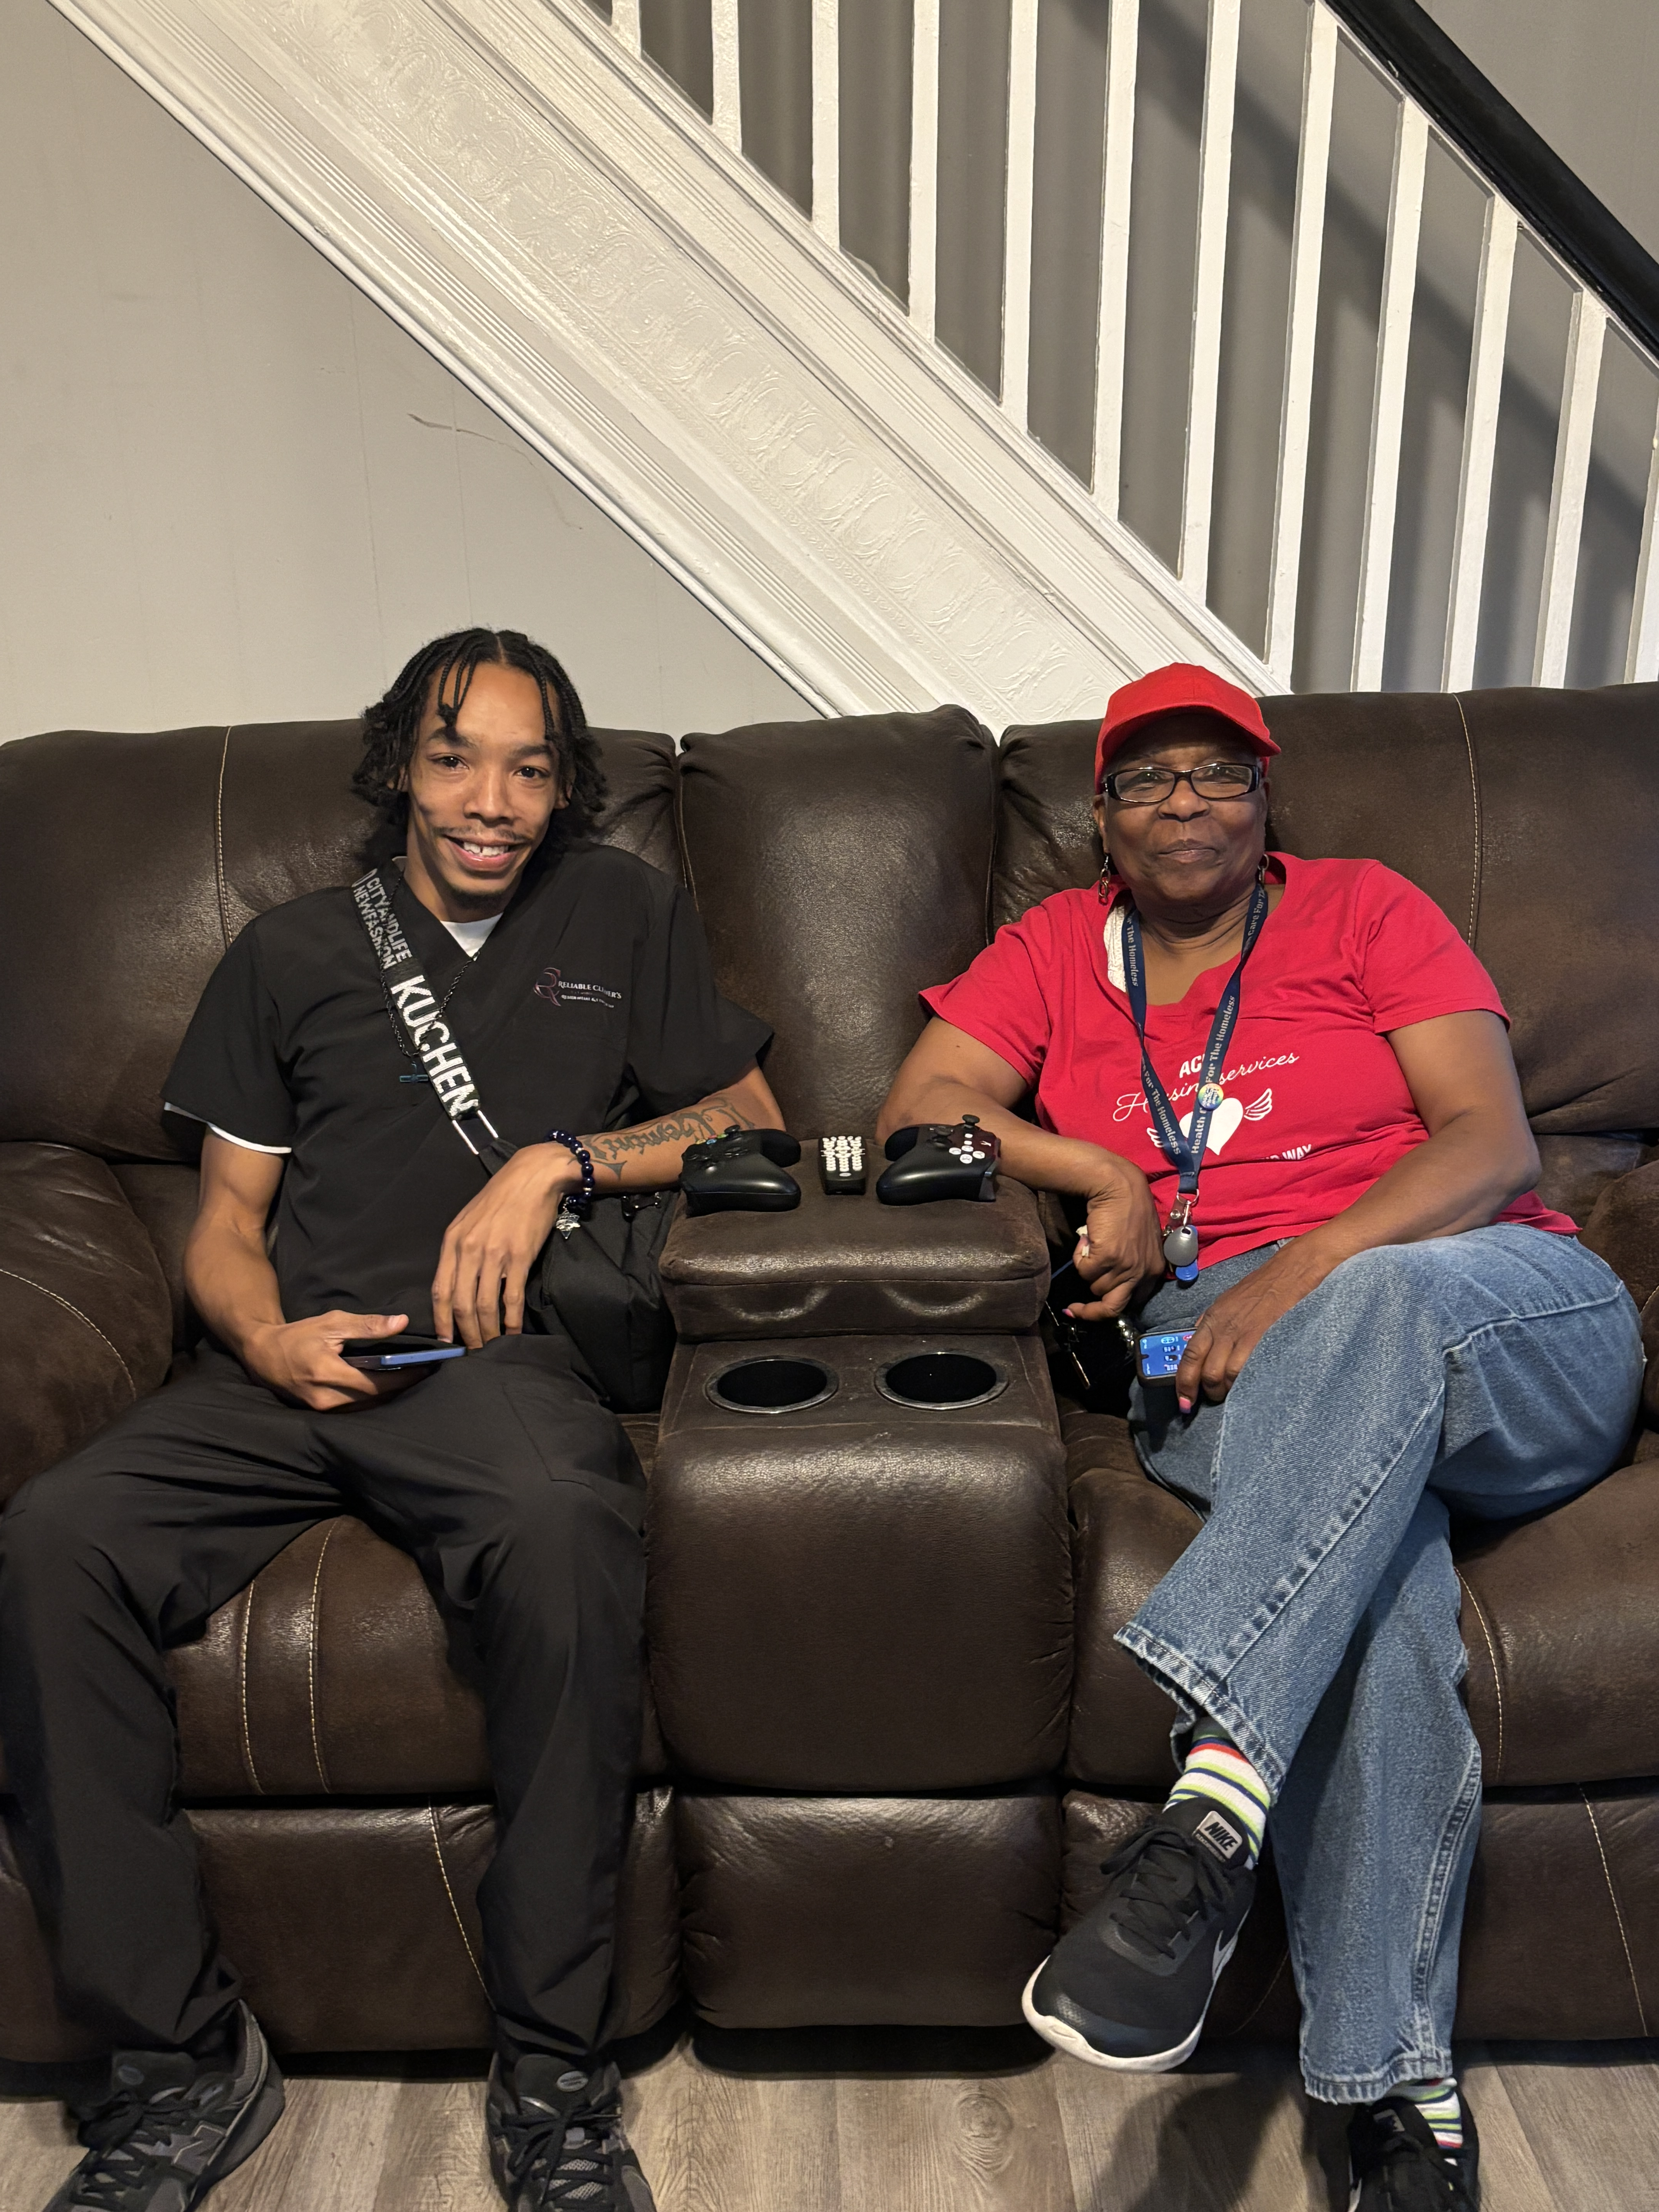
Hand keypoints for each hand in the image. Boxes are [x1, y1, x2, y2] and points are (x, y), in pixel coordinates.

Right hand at [242, 1310, 412, 1410]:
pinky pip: (355, 1410)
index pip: (377, 1383)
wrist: (263, 1355)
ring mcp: (323, 1410)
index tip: (427, 1368)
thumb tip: (401, 1323)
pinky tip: (385, 1388)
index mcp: (328, 1373)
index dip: (405, 1378)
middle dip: (401, 1387)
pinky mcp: (321, 1413)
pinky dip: (372, 1400)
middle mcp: (326, 1398)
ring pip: (367, 1408)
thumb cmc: (298, 1336)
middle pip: (376, 1399)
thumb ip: (367, 1326)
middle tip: (424, 1373)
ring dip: (389, 1396)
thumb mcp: (331, 1323)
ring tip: (409, 1379)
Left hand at [432, 1143, 580, 1348]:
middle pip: (460, 1304)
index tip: (445, 1340)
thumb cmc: (501, 1199)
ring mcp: (494, 1254)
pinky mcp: (519, 1257)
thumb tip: (457, 1284)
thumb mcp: (468, 1221)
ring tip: (491, 1347)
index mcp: (453, 1241)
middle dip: (465, 1334)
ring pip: (484, 1305)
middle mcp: (469, 1249)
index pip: (440, 1290)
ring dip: (487, 1332)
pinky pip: (511, 1298)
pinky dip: (511, 1321)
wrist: (532, 1177)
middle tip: (472, 1352)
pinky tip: (513, 1333)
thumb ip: (460, 1251)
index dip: (441, 1320)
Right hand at [1064, 1158, 1165, 1319]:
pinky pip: (1084, 1270)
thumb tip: (1109, 1286)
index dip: (1109, 1310)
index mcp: (1154, 1270)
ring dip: (1087, 1269)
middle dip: (1091, 1304)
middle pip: (1112, 1305)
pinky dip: (1079, 1256)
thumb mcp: (1140, 1244)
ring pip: (1095, 1286)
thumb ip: (1133, 1266)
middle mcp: (1143, 1272)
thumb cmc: (1128, 1209)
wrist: (1118, 1186)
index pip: (1133, 1305)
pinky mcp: (1108, 1257)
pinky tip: (1087, 1238)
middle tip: (1074, 1305)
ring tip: (1091, 1245)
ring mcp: (1126, 1266)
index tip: (1091, 1310)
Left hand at [1173, 1241, 1336, 1407]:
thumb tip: (1197, 1342)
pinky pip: (1248, 1371)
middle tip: (1212, 1398)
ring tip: (1232, 1394)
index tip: (1183, 1400)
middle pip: (1206, 1371)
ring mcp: (1244, 1335)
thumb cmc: (1261, 1286)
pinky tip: (1248, 1388)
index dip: (1184, 1381)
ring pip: (1225, 1375)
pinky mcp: (1265, 1340)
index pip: (1189, 1356)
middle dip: (1206, 1392)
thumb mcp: (1227, 1301)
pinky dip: (1244, 1385)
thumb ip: (1211, 1323)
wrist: (1292, 1271)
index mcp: (1212, 1318)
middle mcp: (1223, 1328)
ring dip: (1226, 1391)